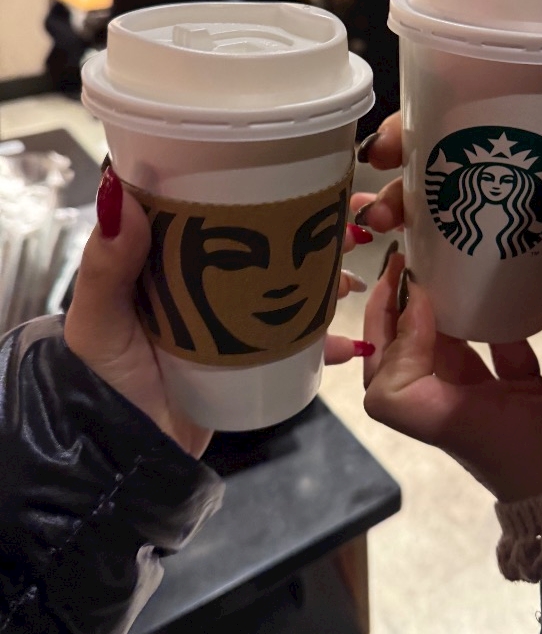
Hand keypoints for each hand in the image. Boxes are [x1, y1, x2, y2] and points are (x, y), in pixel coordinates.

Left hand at [65, 171, 372, 455]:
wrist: (126, 459)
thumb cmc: (105, 381)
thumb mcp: (99, 321)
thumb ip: (107, 265)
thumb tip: (121, 192)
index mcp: (164, 262)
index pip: (212, 210)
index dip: (254, 189)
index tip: (297, 174)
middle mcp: (202, 286)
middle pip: (265, 248)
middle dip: (309, 235)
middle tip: (347, 228)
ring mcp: (230, 324)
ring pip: (289, 291)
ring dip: (326, 283)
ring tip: (351, 284)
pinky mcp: (249, 362)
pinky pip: (297, 346)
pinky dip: (326, 343)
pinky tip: (349, 344)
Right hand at [352, 113, 541, 290]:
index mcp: (525, 133)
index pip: (457, 113)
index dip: (412, 124)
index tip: (386, 145)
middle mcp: (498, 164)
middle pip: (430, 159)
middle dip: (394, 178)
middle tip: (376, 207)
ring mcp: (493, 207)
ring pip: (432, 202)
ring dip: (398, 213)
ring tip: (379, 232)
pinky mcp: (494, 248)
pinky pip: (448, 244)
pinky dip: (420, 252)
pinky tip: (400, 266)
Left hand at [363, 254, 541, 502]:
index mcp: (468, 425)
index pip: (391, 395)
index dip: (395, 342)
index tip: (421, 296)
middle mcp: (465, 421)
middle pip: (403, 371)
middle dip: (397, 320)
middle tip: (408, 267)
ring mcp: (489, 417)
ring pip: (442, 366)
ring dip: (437, 321)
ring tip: (445, 270)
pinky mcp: (517, 413)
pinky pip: (487, 366)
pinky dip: (487, 332)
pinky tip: (505, 296)